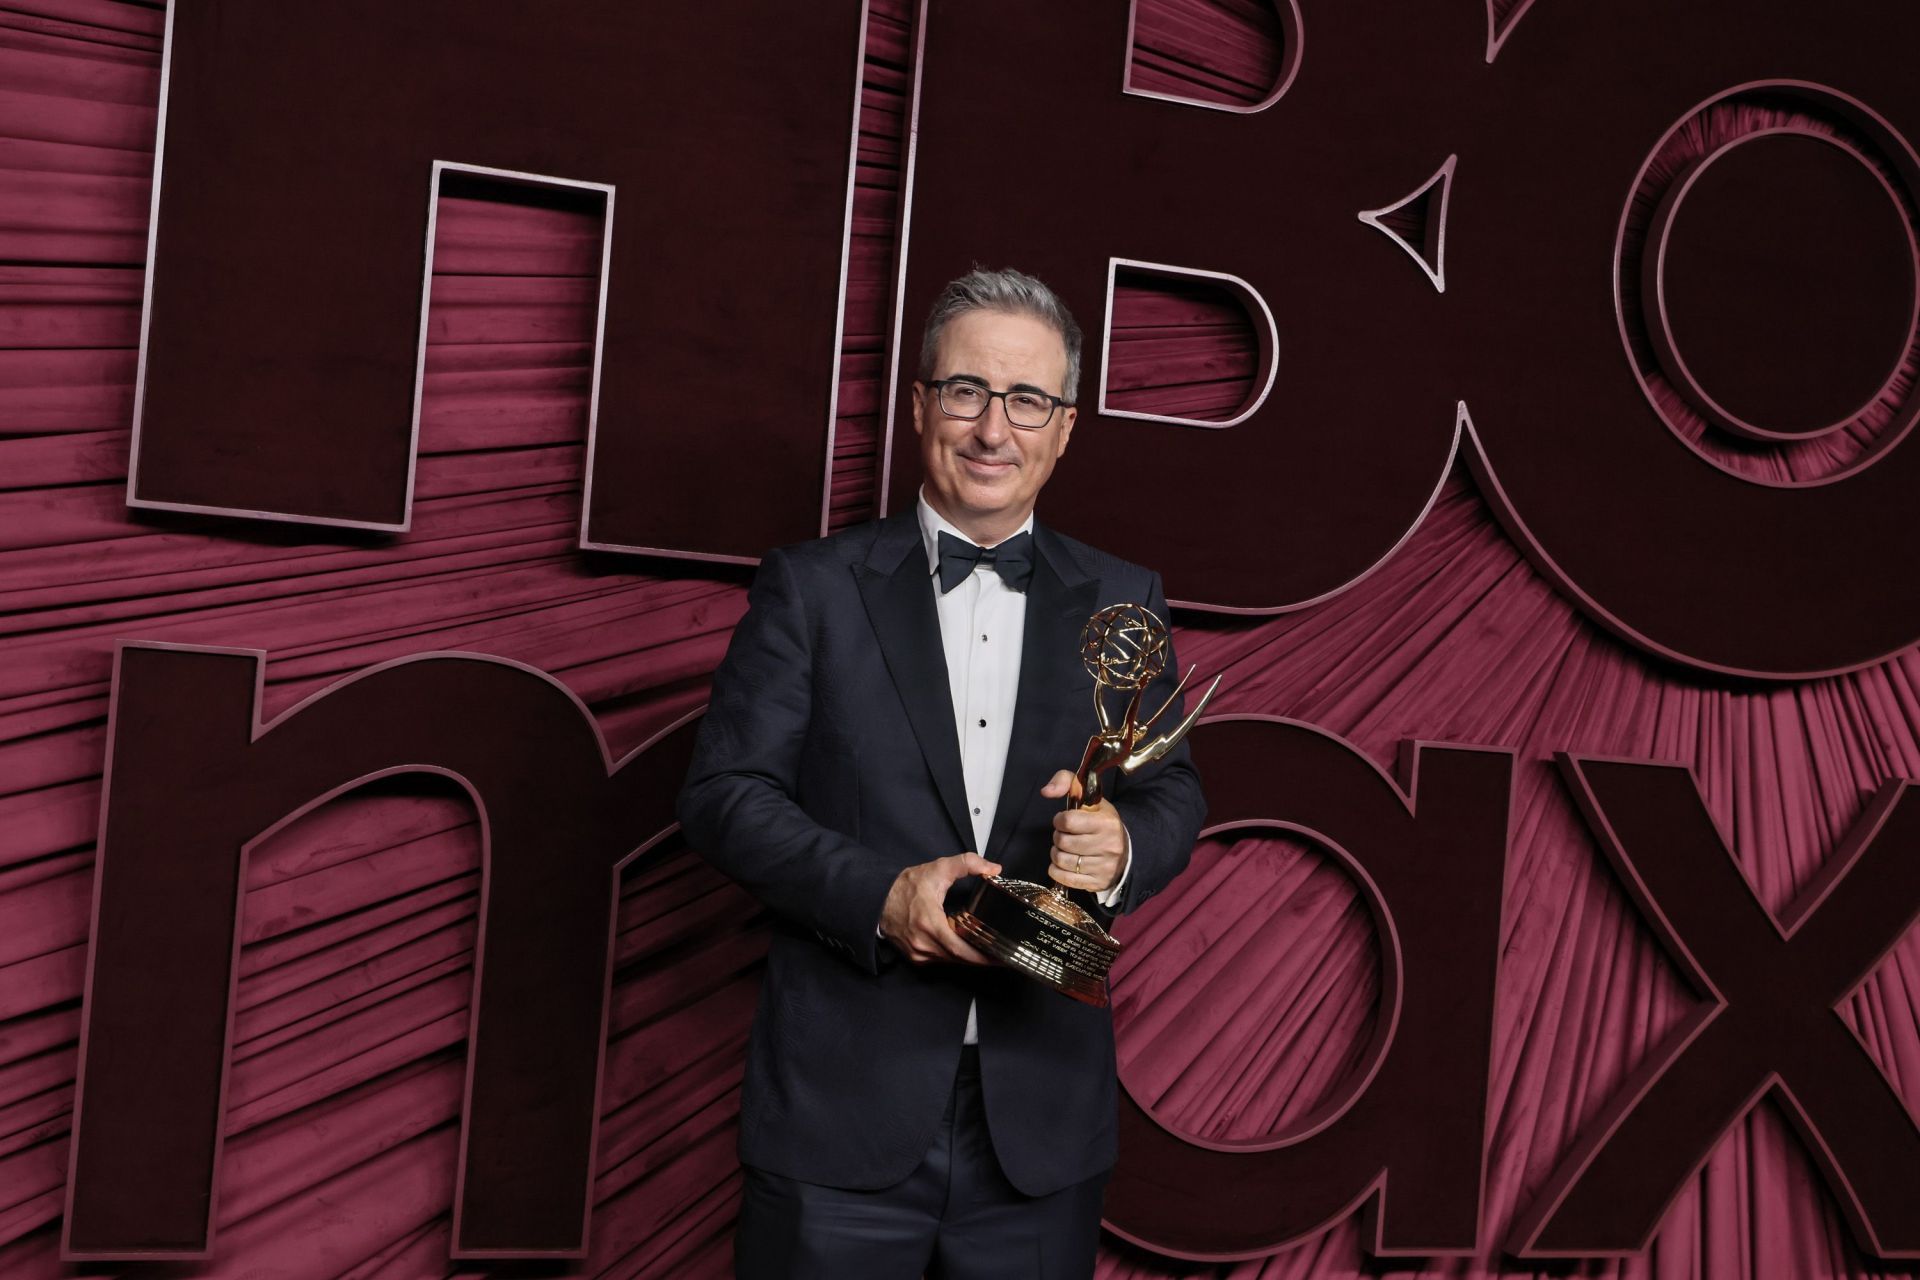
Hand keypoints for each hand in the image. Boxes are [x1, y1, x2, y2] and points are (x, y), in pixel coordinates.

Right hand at [880, 852, 1000, 963]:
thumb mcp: (938, 869)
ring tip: (990, 951)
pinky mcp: (915, 957)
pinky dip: (955, 956)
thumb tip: (994, 868)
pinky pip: (941, 960)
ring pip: (951, 961)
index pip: (962, 950)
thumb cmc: (905, 886)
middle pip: (960, 959)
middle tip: (1004, 954)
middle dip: (982, 958)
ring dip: (969, 957)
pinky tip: (967, 949)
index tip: (1002, 956)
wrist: (876, 899)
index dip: (984, 957)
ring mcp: (918, 953)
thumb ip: (967, 863)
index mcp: (930, 925)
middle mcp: (923, 944)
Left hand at [1042, 770, 1128, 892]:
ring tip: (1065, 849)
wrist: (1124, 849)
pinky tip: (1064, 864)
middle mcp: (1108, 845)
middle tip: (1065, 836)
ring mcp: (1104, 866)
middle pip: (1062, 842)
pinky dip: (1057, 870)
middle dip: (1058, 837)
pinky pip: (1064, 879)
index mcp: (1107, 822)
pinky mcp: (1098, 882)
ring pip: (1061, 861)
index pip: (1068, 821)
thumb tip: (1046, 791)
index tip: (1064, 821)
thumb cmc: (1100, 821)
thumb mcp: (1088, 796)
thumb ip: (1065, 781)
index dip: (1059, 820)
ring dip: (1057, 854)